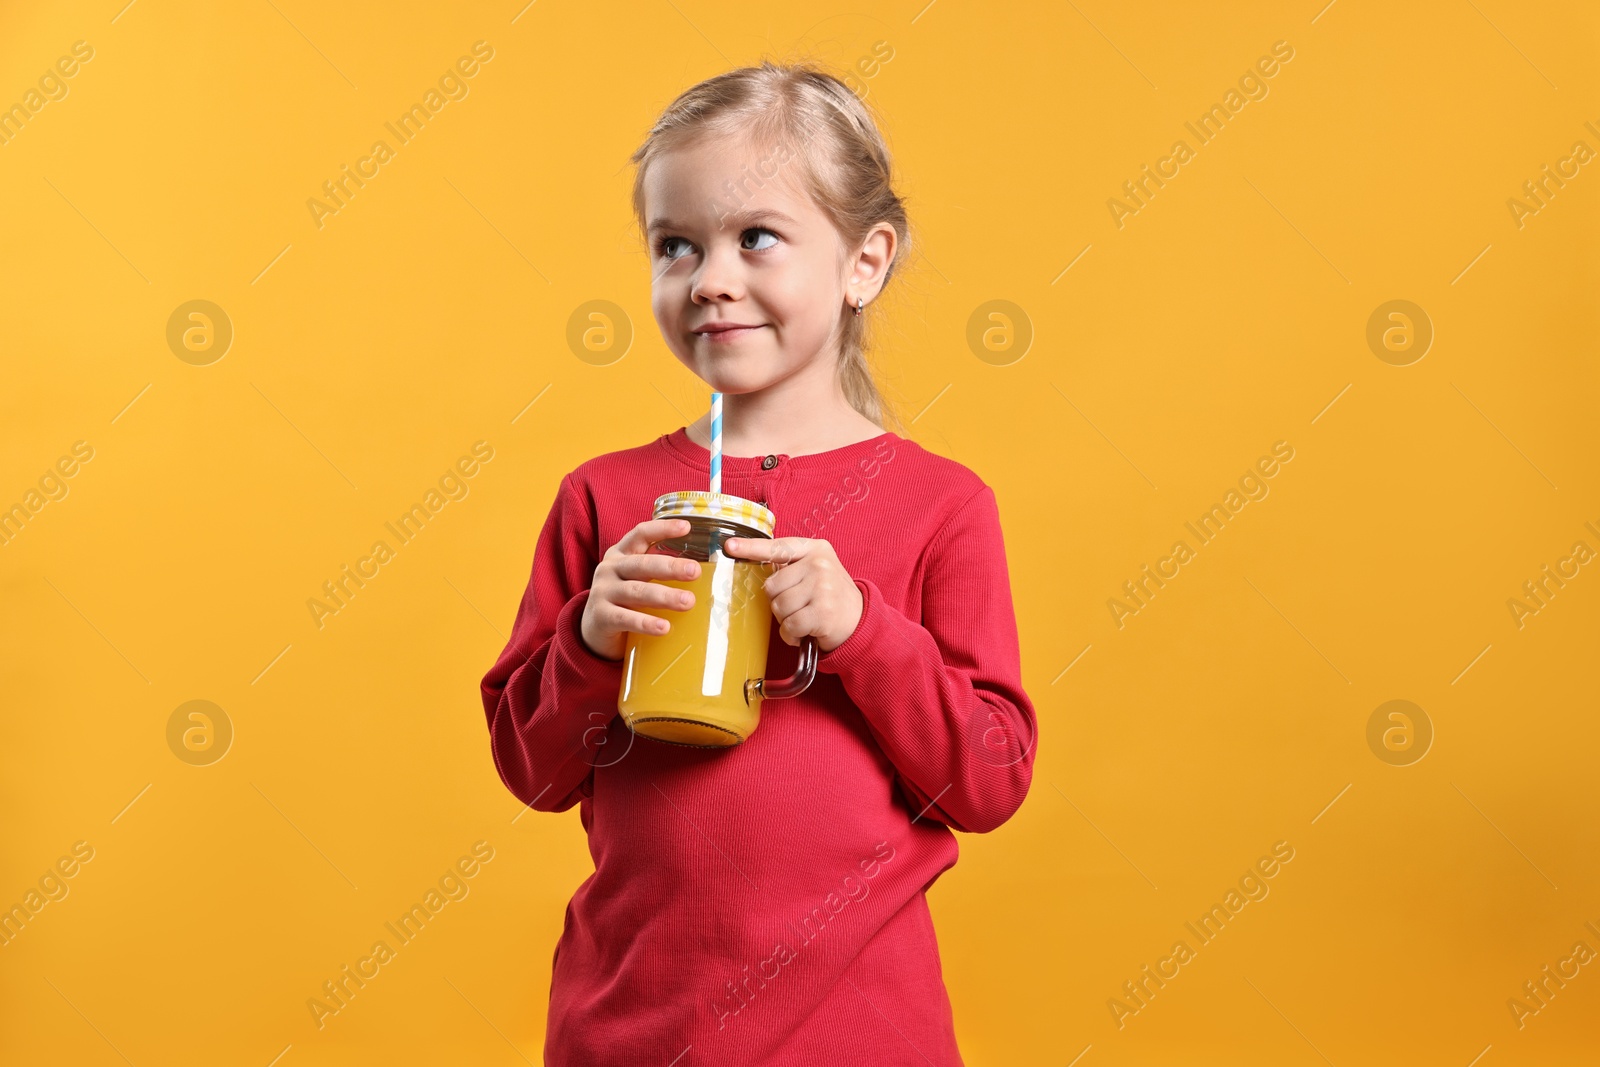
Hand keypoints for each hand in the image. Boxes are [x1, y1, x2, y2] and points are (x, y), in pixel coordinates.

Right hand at [580, 518, 701, 660]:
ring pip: (637, 592)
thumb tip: (710, 574)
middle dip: (670, 567)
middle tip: (695, 571)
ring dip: (664, 596)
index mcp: (621, 554)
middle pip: (642, 564)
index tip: (687, 527)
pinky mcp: (601, 617)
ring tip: (688, 602)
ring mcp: (602, 592)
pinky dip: (645, 623)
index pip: (641, 534)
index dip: (662, 529)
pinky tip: (664, 628)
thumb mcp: (638, 578)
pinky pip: (625, 618)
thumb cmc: (626, 599)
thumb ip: (660, 572)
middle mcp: (609, 569)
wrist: (594, 629)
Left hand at [722, 536, 862, 652]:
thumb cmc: (830, 595)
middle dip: (779, 602)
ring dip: (786, 620)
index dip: (752, 548)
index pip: (777, 547)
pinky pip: (789, 626)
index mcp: (815, 549)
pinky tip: (805, 632)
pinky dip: (792, 635)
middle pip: (771, 586)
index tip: (730, 547)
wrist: (860, 619)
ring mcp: (822, 588)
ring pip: (778, 607)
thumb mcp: (816, 569)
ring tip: (804, 619)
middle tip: (799, 606)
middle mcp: (819, 564)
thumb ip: (792, 565)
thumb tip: (752, 565)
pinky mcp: (822, 613)